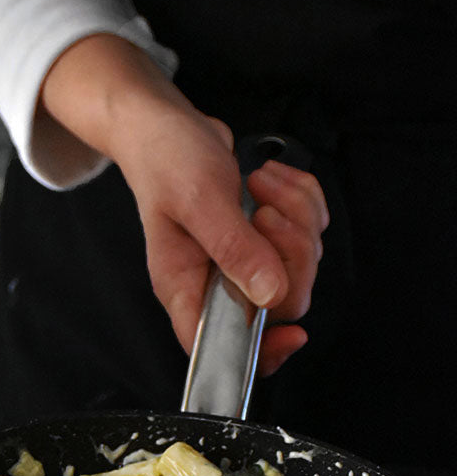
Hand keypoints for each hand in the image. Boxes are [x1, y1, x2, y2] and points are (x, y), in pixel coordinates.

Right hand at [39, 35, 328, 374]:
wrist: (165, 124)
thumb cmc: (166, 159)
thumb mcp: (198, 199)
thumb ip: (233, 248)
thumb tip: (269, 295)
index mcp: (187, 288)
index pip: (222, 347)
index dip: (260, 351)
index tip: (291, 334)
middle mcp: (216, 282)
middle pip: (281, 301)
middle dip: (290, 252)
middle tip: (265, 211)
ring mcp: (244, 259)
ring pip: (301, 263)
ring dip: (296, 215)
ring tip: (260, 182)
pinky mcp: (266, 234)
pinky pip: (310, 230)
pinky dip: (303, 200)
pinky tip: (271, 178)